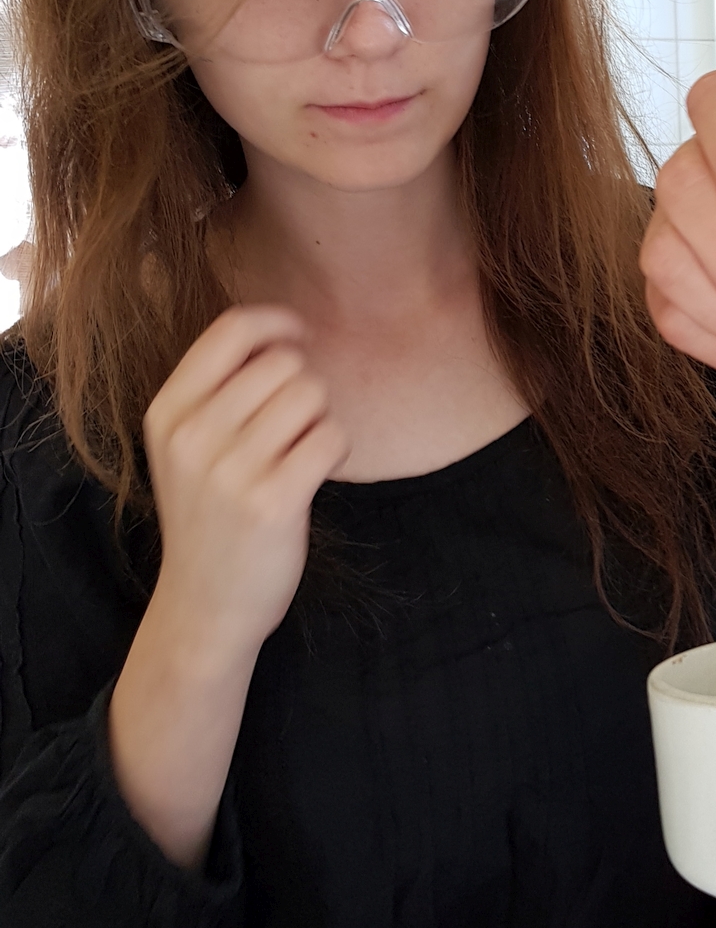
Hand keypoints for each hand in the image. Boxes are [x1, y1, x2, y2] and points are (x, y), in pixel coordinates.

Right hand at [143, 305, 348, 659]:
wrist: (205, 605)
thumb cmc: (208, 515)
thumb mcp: (185, 447)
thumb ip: (218, 389)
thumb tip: (281, 329)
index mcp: (167, 412)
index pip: (230, 331)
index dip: (277, 321)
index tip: (299, 335)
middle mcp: (193, 436)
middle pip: (283, 363)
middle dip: (304, 385)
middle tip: (294, 424)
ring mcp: (230, 471)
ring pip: (312, 396)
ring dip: (320, 419)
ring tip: (299, 451)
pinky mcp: (273, 502)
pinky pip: (331, 437)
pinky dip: (335, 448)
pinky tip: (314, 471)